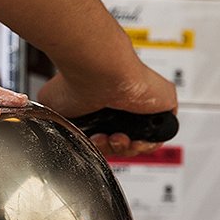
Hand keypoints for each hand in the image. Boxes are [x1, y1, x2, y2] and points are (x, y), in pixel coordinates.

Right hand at [37, 60, 176, 156]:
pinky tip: (131, 138)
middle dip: (110, 148)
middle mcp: (124, 105)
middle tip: (101, 139)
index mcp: (102, 105)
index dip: (99, 144)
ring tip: (114, 137)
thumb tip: (56, 130)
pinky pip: (158, 136)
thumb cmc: (74, 83)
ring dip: (124, 148)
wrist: (97, 70)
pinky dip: (146, 144)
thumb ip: (61, 123)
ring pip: (139, 142)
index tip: (92, 140)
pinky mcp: (163, 106)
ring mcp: (144, 106)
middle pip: (122, 142)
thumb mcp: (57, 110)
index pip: (107, 134)